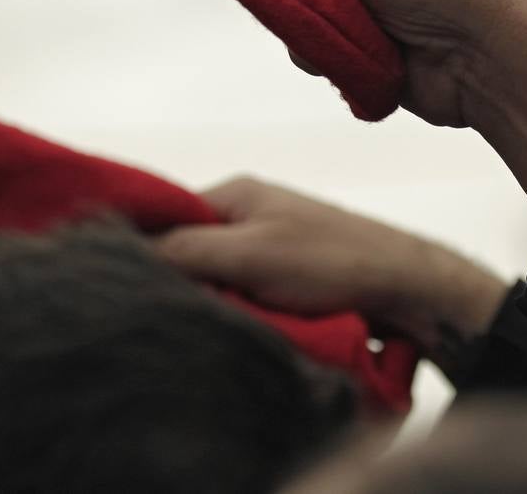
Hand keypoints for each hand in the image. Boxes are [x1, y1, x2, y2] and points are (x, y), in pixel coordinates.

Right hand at [154, 176, 506, 364]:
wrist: (410, 290)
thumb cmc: (334, 262)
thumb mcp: (251, 254)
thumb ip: (187, 250)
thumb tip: (122, 250)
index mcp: (235, 195)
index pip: (160, 216)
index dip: (137, 248)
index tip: (116, 281)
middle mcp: (248, 217)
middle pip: (184, 254)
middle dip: (177, 284)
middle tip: (171, 312)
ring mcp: (268, 249)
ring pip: (212, 282)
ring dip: (211, 305)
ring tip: (212, 323)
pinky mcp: (285, 282)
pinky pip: (242, 300)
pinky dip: (238, 317)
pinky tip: (238, 331)